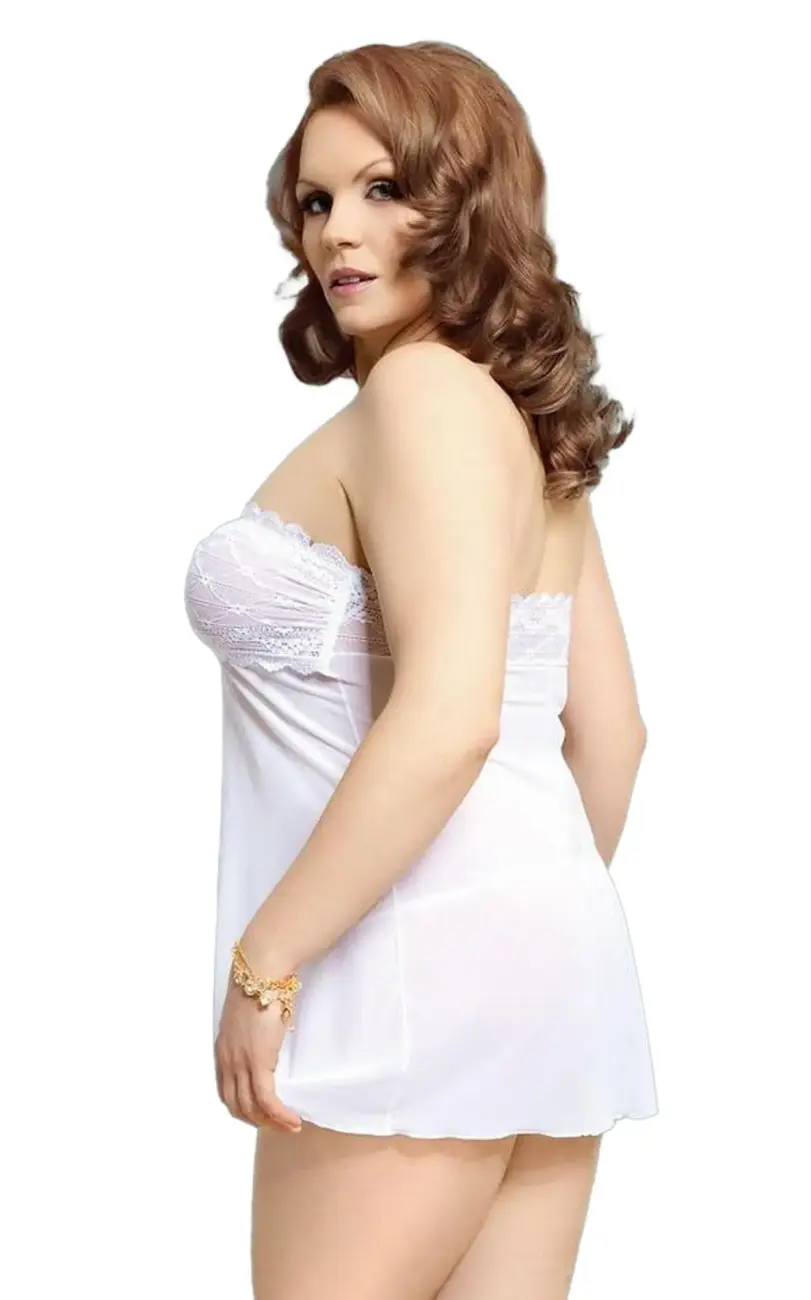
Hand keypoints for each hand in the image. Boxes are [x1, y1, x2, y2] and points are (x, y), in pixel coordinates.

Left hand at [214, 972, 302, 1132]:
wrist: (262, 970)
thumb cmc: (261, 984)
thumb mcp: (252, 1014)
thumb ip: (256, 1031)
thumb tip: (273, 1036)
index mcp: (223, 1049)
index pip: (226, 1092)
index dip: (242, 1108)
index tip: (261, 1113)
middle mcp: (227, 1060)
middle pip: (236, 1106)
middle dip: (257, 1121)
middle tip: (278, 1125)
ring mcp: (240, 1062)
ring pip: (251, 1109)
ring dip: (271, 1123)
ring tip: (289, 1126)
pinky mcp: (258, 1062)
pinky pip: (268, 1101)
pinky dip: (280, 1116)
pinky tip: (293, 1121)